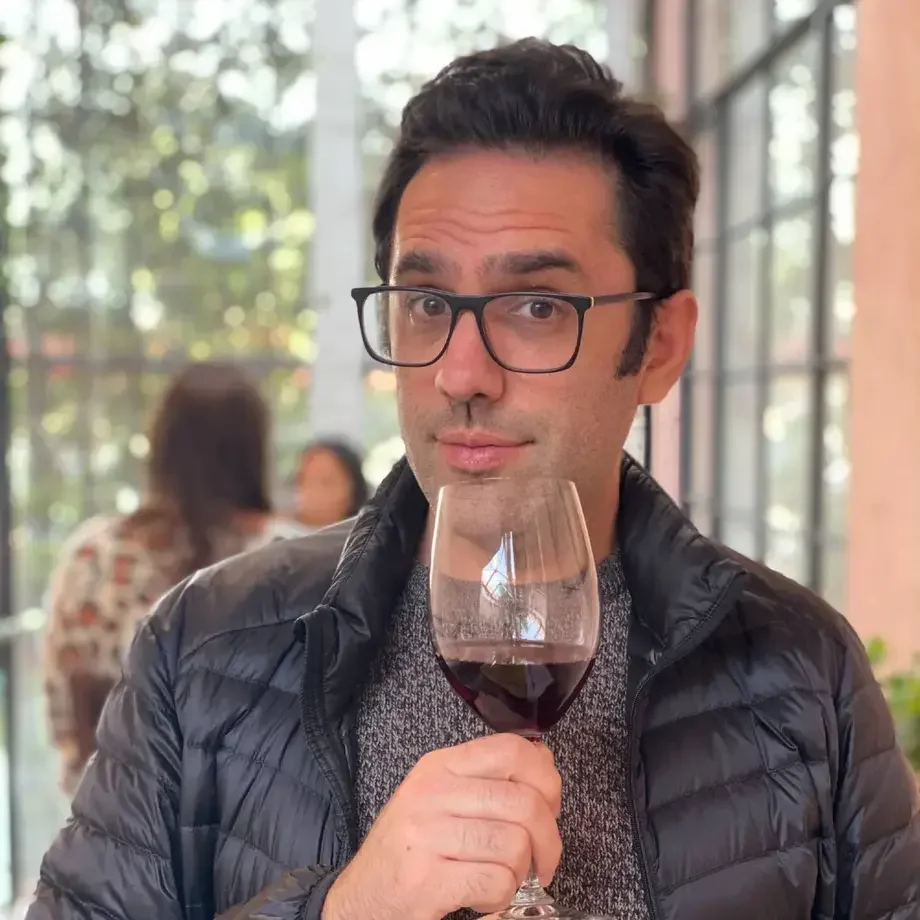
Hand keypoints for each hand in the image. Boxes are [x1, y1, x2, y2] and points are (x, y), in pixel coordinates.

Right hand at [323, 733, 561, 919]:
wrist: (358, 900)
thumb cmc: (409, 851)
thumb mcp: (439, 800)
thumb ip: (485, 779)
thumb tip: (543, 761)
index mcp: (440, 767)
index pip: (511, 749)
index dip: (546, 778)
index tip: (551, 806)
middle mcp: (431, 794)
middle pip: (523, 801)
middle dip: (548, 839)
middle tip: (543, 859)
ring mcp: (426, 836)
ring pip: (515, 844)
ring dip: (521, 873)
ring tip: (503, 879)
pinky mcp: (426, 880)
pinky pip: (496, 881)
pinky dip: (501, 897)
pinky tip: (484, 898)